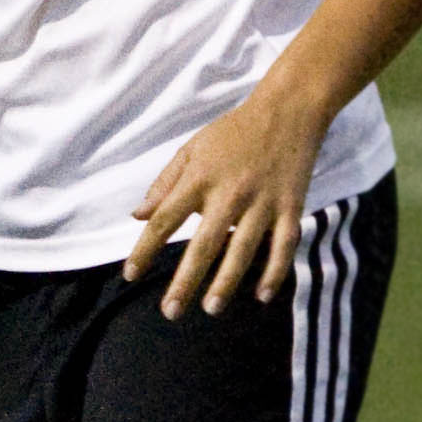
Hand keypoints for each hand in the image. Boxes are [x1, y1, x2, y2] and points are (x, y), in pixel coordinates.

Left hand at [123, 81, 327, 320]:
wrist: (287, 110)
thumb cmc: (233, 132)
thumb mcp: (191, 149)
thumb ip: (164, 184)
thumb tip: (138, 217)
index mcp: (199, 178)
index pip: (165, 219)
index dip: (145, 249)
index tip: (130, 275)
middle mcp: (229, 192)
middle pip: (203, 244)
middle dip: (185, 281)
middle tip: (170, 312)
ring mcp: (263, 202)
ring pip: (243, 249)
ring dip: (227, 282)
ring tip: (211, 308)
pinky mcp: (291, 207)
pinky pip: (283, 246)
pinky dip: (274, 272)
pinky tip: (261, 295)